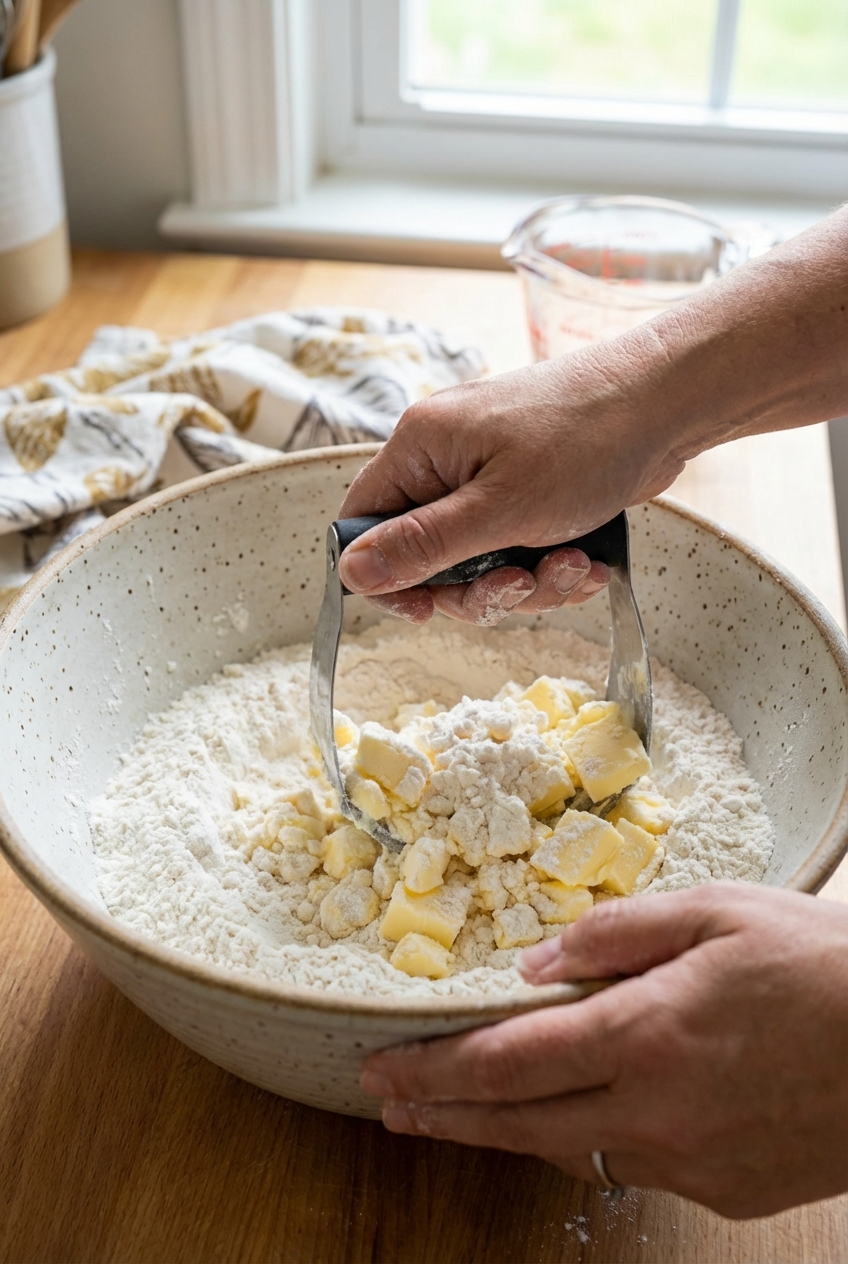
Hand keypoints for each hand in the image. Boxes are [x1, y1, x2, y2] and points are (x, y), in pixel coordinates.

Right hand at [338, 350, 682, 623]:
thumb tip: (351, 572)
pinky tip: (589, 563)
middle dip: (481, 587)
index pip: (363, 522)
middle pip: (428, 557)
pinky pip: (520, 553)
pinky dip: (553, 568)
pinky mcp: (531, 494)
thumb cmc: (586, 438)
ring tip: (573, 566)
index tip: (425, 609)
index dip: (385, 576)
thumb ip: (422, 546)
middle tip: (521, 585)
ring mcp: (491, 478)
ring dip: (529, 583)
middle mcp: (448, 461)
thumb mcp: (499, 508)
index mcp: (422, 448)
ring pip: (481, 565)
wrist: (668, 403)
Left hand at [360, 884, 847, 1216]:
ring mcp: (690, 1161)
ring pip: (568, 1150)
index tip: (382, 1067)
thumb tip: (537, 964)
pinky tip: (565, 1123)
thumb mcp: (717, 912)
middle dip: (440, 1114)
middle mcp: (656, 1111)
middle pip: (516, 1123)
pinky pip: (631, 1166)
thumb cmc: (820, 965)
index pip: (505, 1062)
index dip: (433, 1069)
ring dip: (500, 1133)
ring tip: (449, 1117)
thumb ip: (616, 933)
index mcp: (646, 1034)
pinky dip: (583, 1140)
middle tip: (387, 1106)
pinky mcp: (724, 1190)